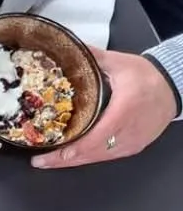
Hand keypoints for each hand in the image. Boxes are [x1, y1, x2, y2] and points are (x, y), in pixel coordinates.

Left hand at [32, 50, 176, 168]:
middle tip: (40, 161)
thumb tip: (70, 48)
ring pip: (97, 159)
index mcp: (123, 110)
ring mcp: (131, 143)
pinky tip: (72, 157)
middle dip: (63, 161)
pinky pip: (106, 157)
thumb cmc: (148, 77)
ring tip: (50, 161)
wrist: (173, 88)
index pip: (94, 138)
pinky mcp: (133, 147)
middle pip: (91, 154)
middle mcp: (127, 132)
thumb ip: (93, 57)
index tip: (47, 155)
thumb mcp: (119, 63)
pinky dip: (87, 157)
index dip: (69, 150)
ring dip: (73, 162)